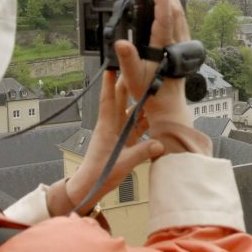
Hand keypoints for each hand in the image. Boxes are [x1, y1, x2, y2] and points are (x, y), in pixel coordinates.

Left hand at [47, 67, 162, 216]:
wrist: (90, 186)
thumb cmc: (99, 174)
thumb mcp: (123, 163)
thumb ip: (142, 152)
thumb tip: (160, 144)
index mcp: (107, 127)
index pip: (108, 99)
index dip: (110, 82)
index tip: (113, 66)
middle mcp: (111, 126)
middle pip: (120, 100)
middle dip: (127, 84)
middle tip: (137, 68)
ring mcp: (117, 132)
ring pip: (129, 111)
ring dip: (139, 101)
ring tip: (151, 88)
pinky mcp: (123, 141)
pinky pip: (135, 125)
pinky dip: (144, 119)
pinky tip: (154, 115)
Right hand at [114, 0, 209, 155]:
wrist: (168, 108)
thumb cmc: (151, 94)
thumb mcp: (133, 78)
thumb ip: (127, 59)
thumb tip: (120, 42)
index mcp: (164, 46)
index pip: (164, 14)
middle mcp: (176, 43)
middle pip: (175, 9)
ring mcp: (180, 45)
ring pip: (180, 15)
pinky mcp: (181, 50)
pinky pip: (180, 23)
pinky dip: (173, 10)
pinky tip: (166, 10)